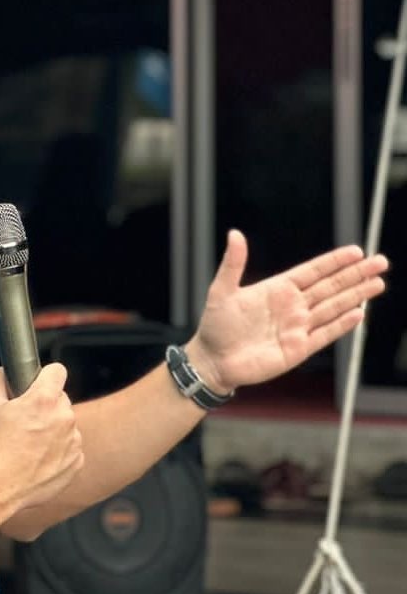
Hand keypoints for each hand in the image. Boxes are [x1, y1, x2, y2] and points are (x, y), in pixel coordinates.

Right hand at [0, 364, 83, 512]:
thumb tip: (2, 372)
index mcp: (44, 399)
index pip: (57, 370)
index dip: (46, 375)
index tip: (39, 383)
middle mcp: (64, 417)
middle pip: (61, 399)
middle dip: (47, 405)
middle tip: (27, 421)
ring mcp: (74, 441)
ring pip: (67, 424)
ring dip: (54, 429)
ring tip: (31, 445)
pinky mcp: (77, 462)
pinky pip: (71, 448)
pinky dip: (60, 451)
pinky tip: (40, 460)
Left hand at [187, 230, 388, 393]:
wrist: (213, 360)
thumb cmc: (215, 325)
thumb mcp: (221, 290)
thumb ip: (232, 263)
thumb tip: (235, 234)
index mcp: (277, 289)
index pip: (312, 271)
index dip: (334, 261)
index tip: (356, 251)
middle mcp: (292, 306)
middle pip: (330, 287)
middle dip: (356, 274)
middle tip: (380, 261)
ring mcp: (297, 327)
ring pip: (333, 307)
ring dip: (356, 296)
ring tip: (378, 283)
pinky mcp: (298, 349)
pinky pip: (325, 334)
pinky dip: (342, 324)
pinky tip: (359, 314)